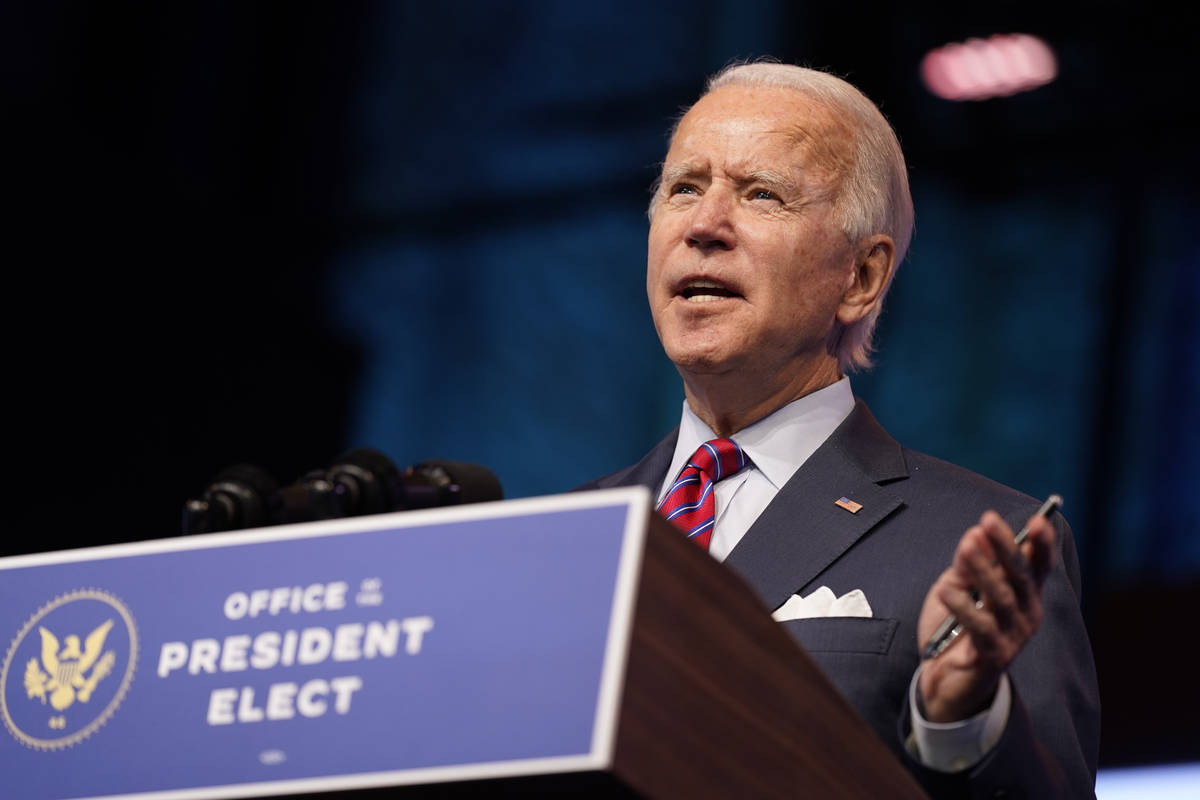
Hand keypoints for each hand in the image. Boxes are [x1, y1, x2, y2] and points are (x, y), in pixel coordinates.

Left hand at [916, 509, 1055, 721]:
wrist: (944, 677)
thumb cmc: (954, 626)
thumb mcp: (958, 587)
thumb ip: (967, 563)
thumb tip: (977, 533)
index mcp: (1024, 594)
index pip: (1038, 565)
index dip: (1041, 544)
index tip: (1038, 519)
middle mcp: (1027, 614)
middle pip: (1020, 576)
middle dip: (1006, 546)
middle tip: (989, 521)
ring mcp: (1014, 637)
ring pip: (1001, 598)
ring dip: (983, 570)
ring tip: (966, 547)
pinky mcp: (995, 656)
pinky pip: (980, 627)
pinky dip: (962, 606)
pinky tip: (945, 590)